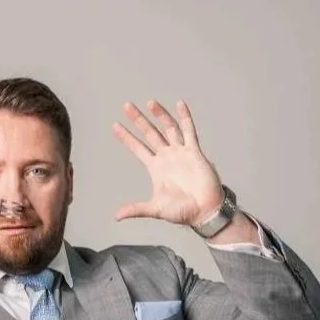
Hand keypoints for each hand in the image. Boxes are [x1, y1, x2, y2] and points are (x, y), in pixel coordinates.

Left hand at [113, 100, 223, 225]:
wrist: (204, 211)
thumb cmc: (182, 211)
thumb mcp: (155, 209)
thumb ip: (136, 209)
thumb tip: (116, 216)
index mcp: (156, 168)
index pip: (138, 148)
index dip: (127, 137)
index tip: (115, 126)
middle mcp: (167, 157)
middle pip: (150, 133)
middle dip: (138, 120)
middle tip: (126, 106)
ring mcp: (180, 153)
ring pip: (168, 128)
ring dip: (160, 115)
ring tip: (150, 102)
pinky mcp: (194, 152)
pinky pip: (189, 132)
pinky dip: (184, 118)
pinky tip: (179, 104)